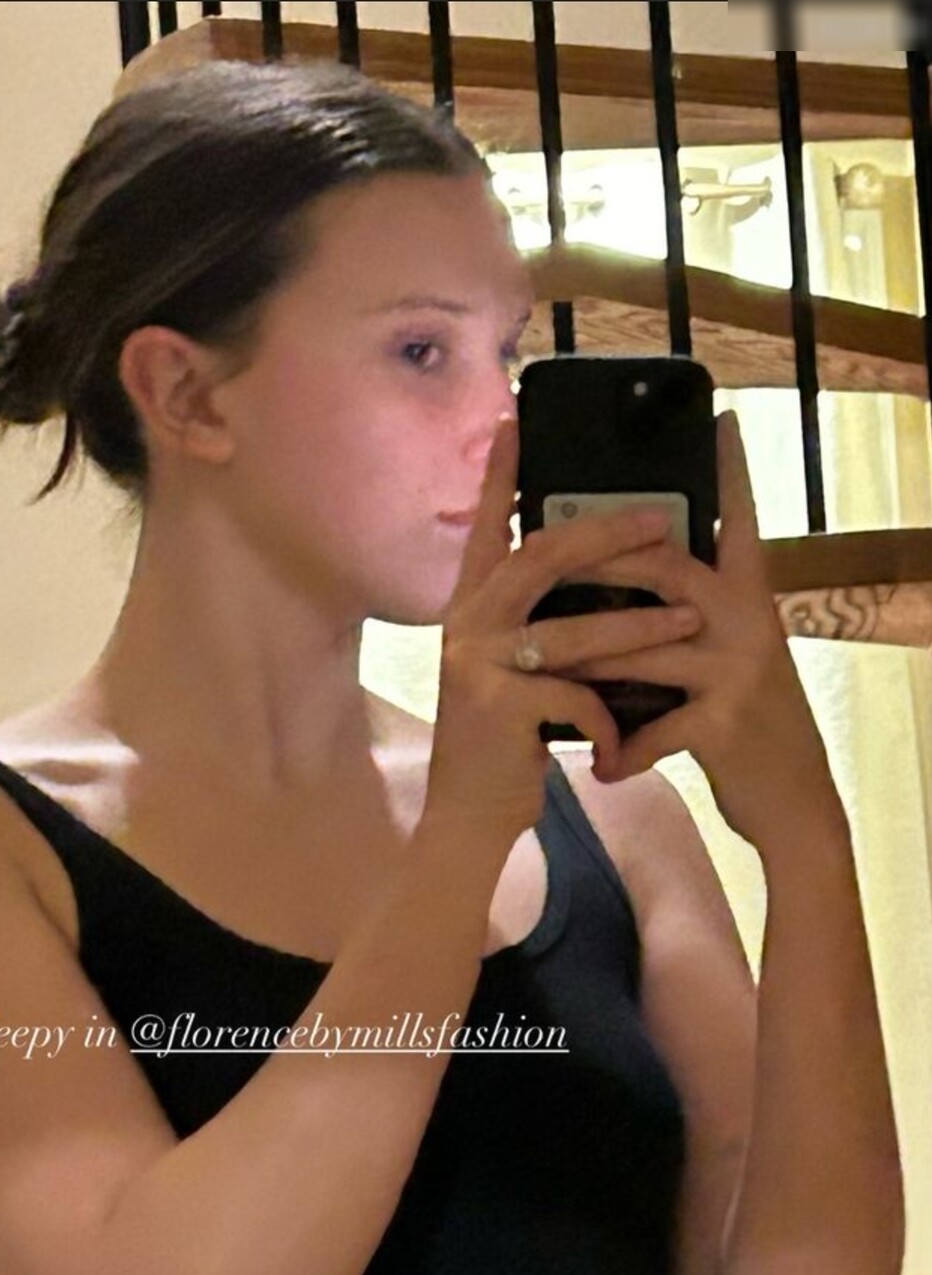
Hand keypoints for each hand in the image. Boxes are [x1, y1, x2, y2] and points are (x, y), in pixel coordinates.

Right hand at [424, 416, 700, 843]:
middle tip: (661, 519)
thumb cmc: (504, 745)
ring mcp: (478, 664)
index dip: (498, 476)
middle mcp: (466, 625)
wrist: (468, 819)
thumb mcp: (512, 675)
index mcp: (469, 608)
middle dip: (608, 535)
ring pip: (573, 630)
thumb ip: (534, 627)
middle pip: (541, 556)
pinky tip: (617, 746)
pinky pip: (576, 695)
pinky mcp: (499, 709)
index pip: (487, 528)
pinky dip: (607, 719)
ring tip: (688, 624)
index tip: (515, 421)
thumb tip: (590, 577)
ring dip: (638, 629)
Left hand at [576, 412, 838, 850]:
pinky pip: (654, 728)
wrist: (795, 801)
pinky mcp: (724, 725)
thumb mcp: (731, 658)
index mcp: (749, 599)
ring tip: (534, 665)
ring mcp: (736, 671)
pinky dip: (620, 748)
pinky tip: (598, 765)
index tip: (716, 418)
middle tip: (540, 545)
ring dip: (584, 661)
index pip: (739, 519)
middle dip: (600, 558)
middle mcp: (747, 623)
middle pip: (666, 568)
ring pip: (643, 648)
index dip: (729, 471)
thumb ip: (694, 619)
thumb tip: (635, 580)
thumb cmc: (747, 728)